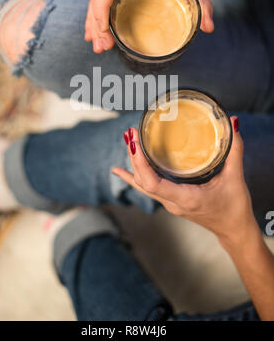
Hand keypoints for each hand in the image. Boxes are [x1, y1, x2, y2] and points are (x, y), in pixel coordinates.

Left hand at [112, 117, 256, 244]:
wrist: (233, 230)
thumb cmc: (234, 207)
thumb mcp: (236, 178)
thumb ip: (234, 150)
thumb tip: (233, 123)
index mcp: (185, 198)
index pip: (152, 183)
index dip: (140, 163)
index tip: (136, 142)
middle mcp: (172, 202)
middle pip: (143, 181)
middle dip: (134, 156)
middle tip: (130, 133)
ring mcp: (169, 203)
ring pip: (142, 184)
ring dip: (133, 163)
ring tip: (127, 140)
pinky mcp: (170, 200)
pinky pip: (147, 188)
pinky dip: (132, 177)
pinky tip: (118, 170)